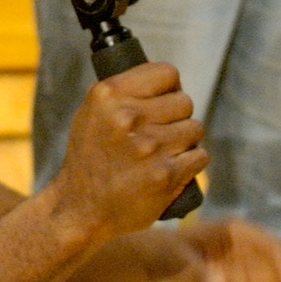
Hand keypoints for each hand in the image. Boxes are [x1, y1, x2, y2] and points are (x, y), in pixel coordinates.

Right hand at [53, 62, 206, 241]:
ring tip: (163, 153)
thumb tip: (167, 82)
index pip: (167, 73)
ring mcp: (149, 146)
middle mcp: (128, 117)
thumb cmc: (90, 159)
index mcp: (108, 95)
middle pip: (185, 102)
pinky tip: (173, 169)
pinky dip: (190, 163)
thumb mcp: (91, 113)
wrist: (80, 208)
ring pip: (195, 128)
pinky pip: (200, 156)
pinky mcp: (166, 174)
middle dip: (177, 117)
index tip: (163, 101)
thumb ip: (122, 93)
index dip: (169, 88)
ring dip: (185, 141)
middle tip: (160, 134)